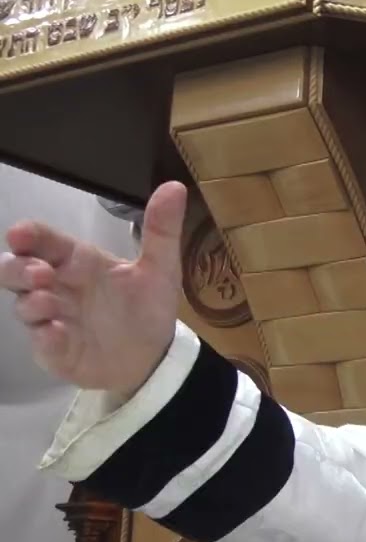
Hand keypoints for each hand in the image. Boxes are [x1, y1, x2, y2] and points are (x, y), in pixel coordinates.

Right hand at [1, 181, 186, 394]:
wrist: (153, 355)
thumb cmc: (147, 307)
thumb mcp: (160, 268)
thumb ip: (162, 230)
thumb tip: (174, 187)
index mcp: (79, 261)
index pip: (44, 241)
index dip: (28, 235)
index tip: (20, 233)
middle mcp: (57, 287)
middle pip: (16, 270)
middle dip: (17, 268)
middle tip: (41, 273)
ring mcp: (52, 318)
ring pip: (23, 305)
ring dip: (31, 302)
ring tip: (48, 301)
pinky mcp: (55, 349)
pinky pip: (41, 342)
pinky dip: (46, 337)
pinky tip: (57, 333)